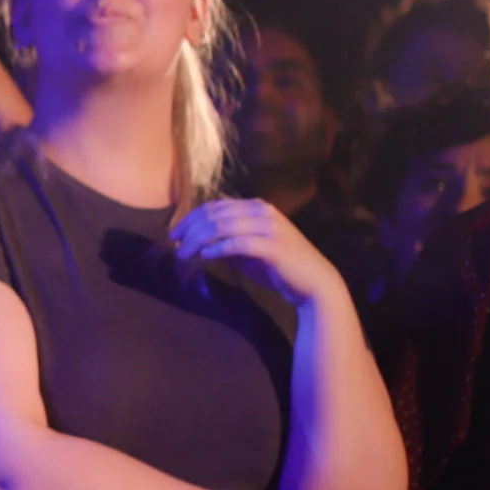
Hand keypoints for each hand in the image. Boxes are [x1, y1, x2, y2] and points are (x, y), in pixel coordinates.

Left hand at [171, 198, 345, 310]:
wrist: (314, 283)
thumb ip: (227, 242)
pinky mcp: (273, 246)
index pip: (216, 206)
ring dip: (198, 240)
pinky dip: (216, 249)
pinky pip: (237, 243)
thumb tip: (197, 243)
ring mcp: (269, 227)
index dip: (191, 218)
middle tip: (175, 245)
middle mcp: (263, 212)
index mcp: (256, 207)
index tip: (175, 233)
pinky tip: (203, 257)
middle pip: (215, 214)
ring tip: (184, 254)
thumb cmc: (279, 267)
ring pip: (222, 226)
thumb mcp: (248, 251)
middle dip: (190, 228)